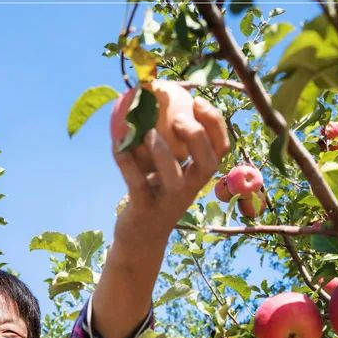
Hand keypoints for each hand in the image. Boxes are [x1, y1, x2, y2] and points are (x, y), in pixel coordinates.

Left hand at [112, 96, 229, 242]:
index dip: (215, 124)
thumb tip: (158, 99)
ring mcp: (168, 202)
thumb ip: (169, 142)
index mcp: (199, 176)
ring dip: (163, 154)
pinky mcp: (145, 210)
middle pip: (207, 163)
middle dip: (197, 137)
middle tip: (179, 117)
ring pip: (175, 178)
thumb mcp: (166, 169)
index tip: (197, 100)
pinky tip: (116, 144)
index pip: (221, 149)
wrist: (141, 237)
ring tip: (150, 132)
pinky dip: (126, 163)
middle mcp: (190, 189)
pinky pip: (136, 184)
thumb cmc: (155, 194)